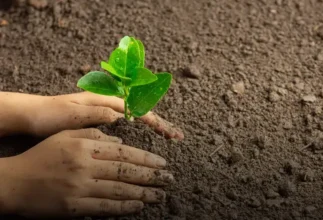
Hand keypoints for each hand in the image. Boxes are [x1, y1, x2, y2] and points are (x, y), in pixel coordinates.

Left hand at [0, 92, 182, 138]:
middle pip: (142, 113)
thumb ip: (98, 113)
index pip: (138, 111)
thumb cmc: (51, 114)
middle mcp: (109, 104)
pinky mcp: (101, 120)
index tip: (170, 134)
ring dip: (154, 126)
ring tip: (169, 135)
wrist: (33, 115)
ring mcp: (106, 112)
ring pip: (137, 118)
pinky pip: (127, 124)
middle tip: (178, 136)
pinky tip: (145, 137)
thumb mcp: (73, 114)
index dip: (156, 123)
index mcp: (105, 101)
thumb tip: (122, 116)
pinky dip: (140, 130)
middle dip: (161, 124)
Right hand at [0, 129, 172, 217]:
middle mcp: (85, 167)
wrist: (14, 183)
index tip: (162, 163)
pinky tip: (139, 206)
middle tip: (169, 179)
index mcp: (84, 147)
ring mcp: (80, 188)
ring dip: (144, 194)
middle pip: (126, 171)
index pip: (124, 152)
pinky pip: (106, 209)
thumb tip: (120, 143)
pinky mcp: (74, 208)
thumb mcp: (66, 137)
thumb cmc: (42, 156)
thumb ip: (94, 136)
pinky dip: (125, 208)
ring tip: (160, 195)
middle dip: (152, 176)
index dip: (146, 159)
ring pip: (120, 191)